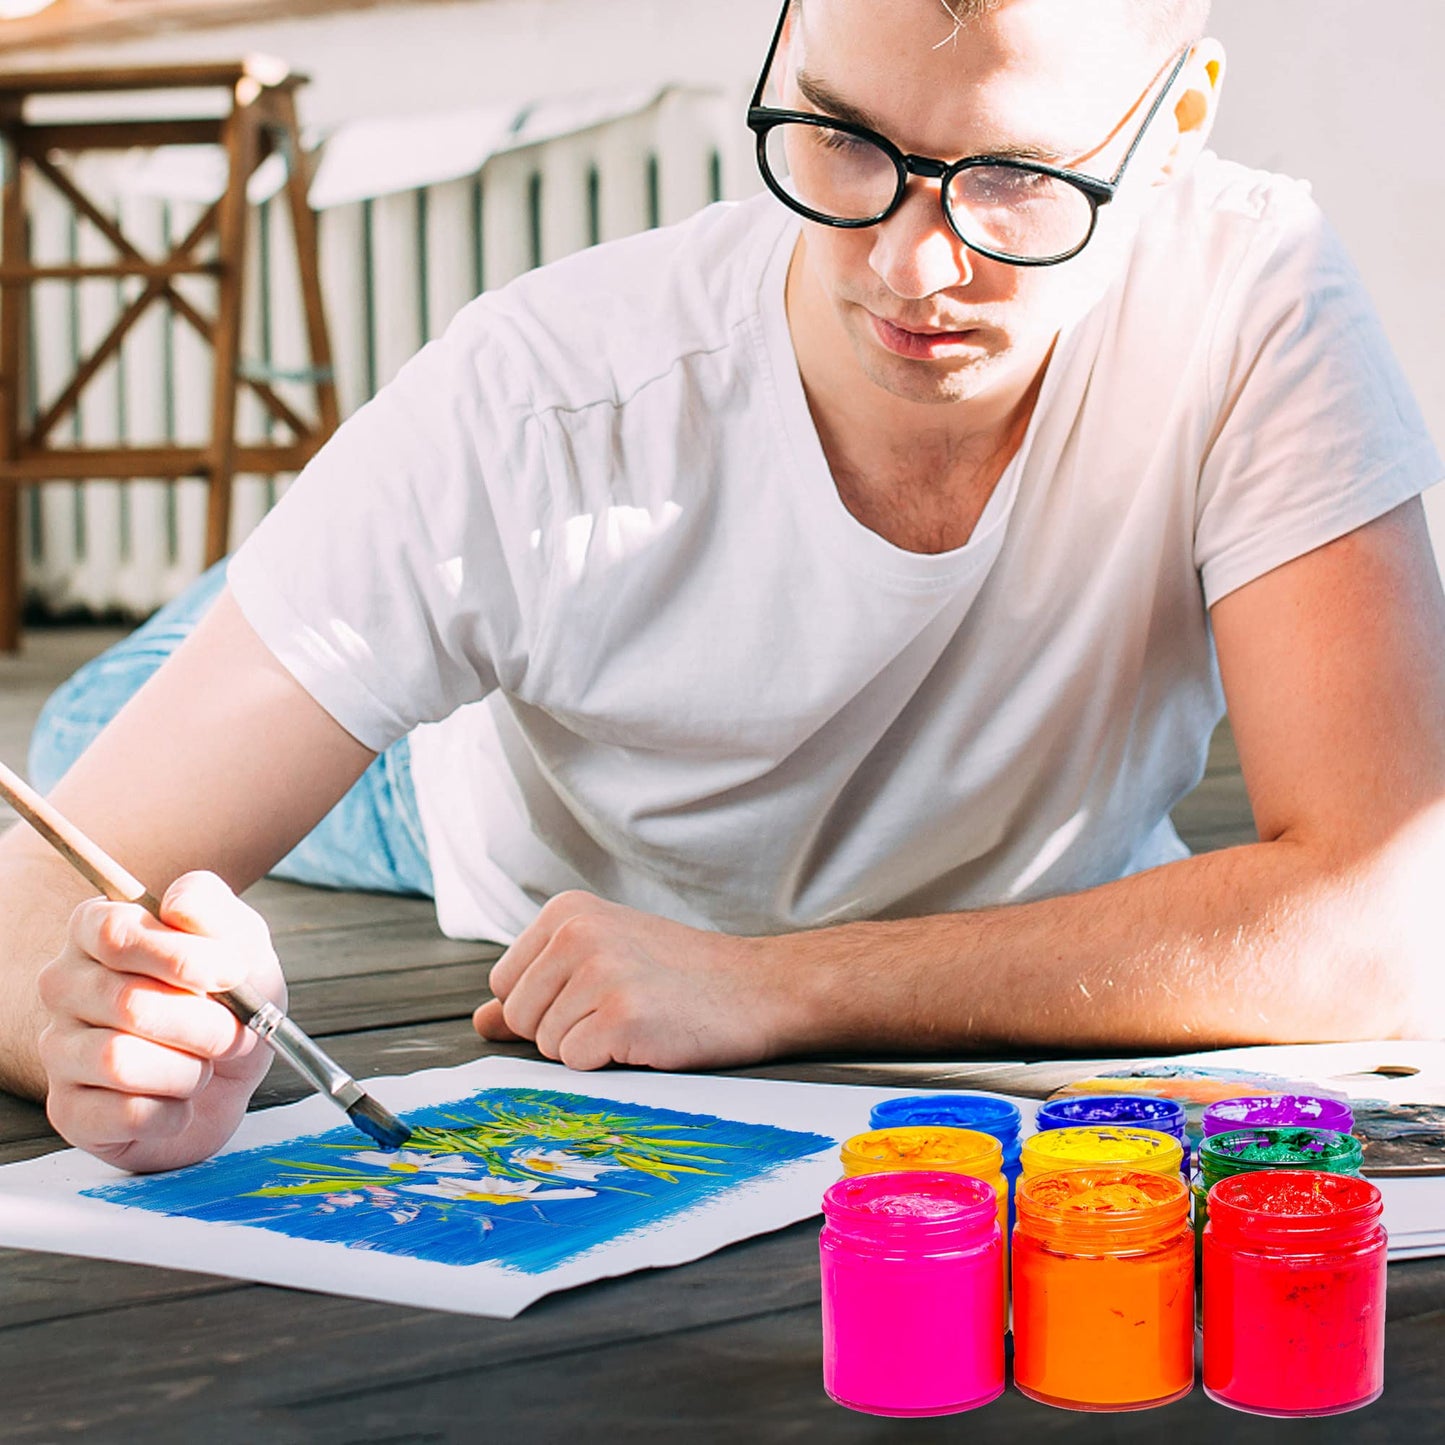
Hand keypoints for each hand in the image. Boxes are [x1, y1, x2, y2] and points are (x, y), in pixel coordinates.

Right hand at [37, 871, 283, 1172]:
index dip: (180, 957)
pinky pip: (123, 1115)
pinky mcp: (69, 1111)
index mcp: (96, 930)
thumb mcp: (241, 940)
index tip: (232, 973)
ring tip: (203, 1066)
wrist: (235, 1067)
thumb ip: (212, 910)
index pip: (113, 934)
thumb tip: (178, 908)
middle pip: (128, 1003)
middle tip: (234, 1032)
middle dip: (204, 1024)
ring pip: (119, 1061)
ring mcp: (59, 1049)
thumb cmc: (230, 994)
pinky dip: (172, 1112)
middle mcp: (65, 986)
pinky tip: (180, 1102)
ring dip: (189, 1070)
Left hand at [472, 892, 801, 1070]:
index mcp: (566, 911)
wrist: (758, 988)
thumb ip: (538, 988)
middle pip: (520, 1018)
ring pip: (547, 1045)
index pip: (505, 985)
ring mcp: (599, 971)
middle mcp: (576, 932)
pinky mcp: (621, 1015)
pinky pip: (577, 1064)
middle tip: (621, 1011)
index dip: (547, 1007)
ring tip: (639, 1020)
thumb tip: (480, 1022)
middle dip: (562, 1031)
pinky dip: (610, 1064)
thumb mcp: (603, 961)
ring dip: (590, 1048)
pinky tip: (649, 1037)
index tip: (598, 994)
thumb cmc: (679, 978)